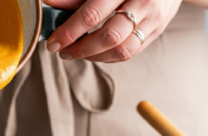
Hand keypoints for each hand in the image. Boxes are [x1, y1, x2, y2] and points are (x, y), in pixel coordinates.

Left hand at [44, 0, 182, 62]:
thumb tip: (50, 4)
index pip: (92, 15)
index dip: (69, 32)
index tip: (53, 43)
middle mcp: (142, 2)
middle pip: (109, 37)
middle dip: (81, 49)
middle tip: (63, 51)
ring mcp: (153, 18)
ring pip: (122, 50)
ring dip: (94, 57)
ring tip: (77, 53)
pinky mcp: (157, 30)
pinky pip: (131, 52)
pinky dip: (109, 57)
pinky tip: (95, 53)